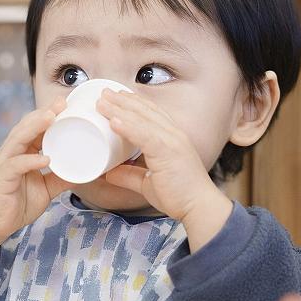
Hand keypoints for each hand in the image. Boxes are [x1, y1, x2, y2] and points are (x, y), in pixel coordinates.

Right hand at [0, 96, 73, 243]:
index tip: (67, 105)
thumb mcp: (44, 190)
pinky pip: (16, 165)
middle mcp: (11, 153)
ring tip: (51, 118)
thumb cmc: (16, 204)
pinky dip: (30, 160)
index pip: (35, 128)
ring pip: (18, 139)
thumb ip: (59, 179)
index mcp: (21, 152)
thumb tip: (82, 172)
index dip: (49, 115)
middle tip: (62, 103)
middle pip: (26, 127)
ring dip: (35, 127)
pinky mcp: (0, 178)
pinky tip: (45, 158)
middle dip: (44, 113)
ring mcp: (4, 164)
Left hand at [97, 89, 231, 249]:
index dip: (133, 102)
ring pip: (142, 118)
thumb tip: (109, 172)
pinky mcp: (168, 152)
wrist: (198, 207)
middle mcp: (173, 134)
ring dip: (120, 108)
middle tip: (103, 92)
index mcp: (171, 137)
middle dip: (122, 99)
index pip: (151, 112)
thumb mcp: (147, 182)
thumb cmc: (178, 195)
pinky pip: (145, 135)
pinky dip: (128, 126)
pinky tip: (113, 120)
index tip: (114, 96)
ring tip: (102, 102)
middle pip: (144, 110)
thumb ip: (129, 175)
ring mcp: (172, 141)